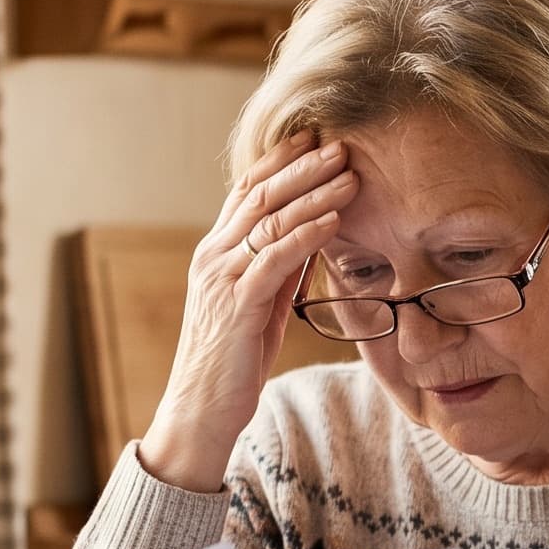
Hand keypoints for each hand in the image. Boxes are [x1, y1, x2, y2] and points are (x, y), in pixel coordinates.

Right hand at [136, 130, 358, 490]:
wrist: (200, 411)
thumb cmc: (233, 361)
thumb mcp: (259, 305)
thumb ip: (276, 269)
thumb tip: (310, 236)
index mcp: (216, 253)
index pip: (246, 192)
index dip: (279, 162)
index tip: (312, 138)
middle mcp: (213, 256)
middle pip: (260, 195)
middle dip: (302, 166)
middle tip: (339, 145)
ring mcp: (222, 278)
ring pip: (270, 221)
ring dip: (313, 193)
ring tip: (348, 173)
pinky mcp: (236, 304)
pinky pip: (275, 259)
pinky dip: (306, 235)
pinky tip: (333, 220)